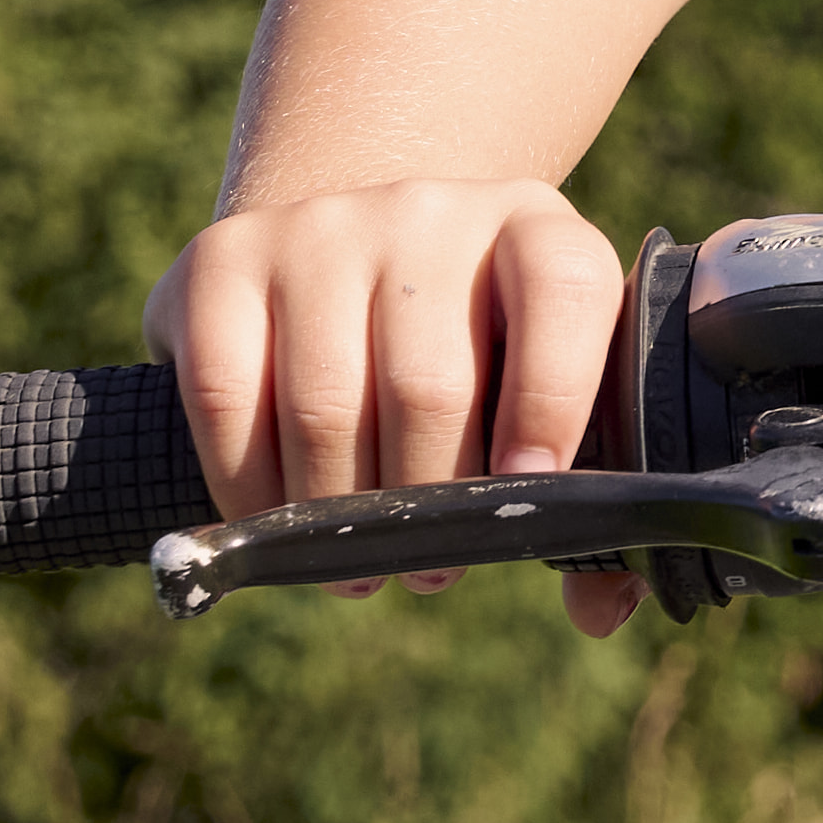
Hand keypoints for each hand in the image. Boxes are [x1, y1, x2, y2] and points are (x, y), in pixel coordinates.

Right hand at [145, 177, 636, 633]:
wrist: (355, 248)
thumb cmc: (473, 347)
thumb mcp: (540, 381)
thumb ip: (583, 492)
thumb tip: (601, 613)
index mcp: (538, 227)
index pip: (565, 295)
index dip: (555, 401)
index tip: (533, 489)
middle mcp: (430, 210)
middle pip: (430, 381)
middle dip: (428, 503)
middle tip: (429, 568)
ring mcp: (321, 227)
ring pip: (325, 404)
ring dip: (337, 515)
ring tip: (357, 565)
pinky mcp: (221, 257)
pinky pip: (225, 395)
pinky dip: (248, 485)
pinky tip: (274, 527)